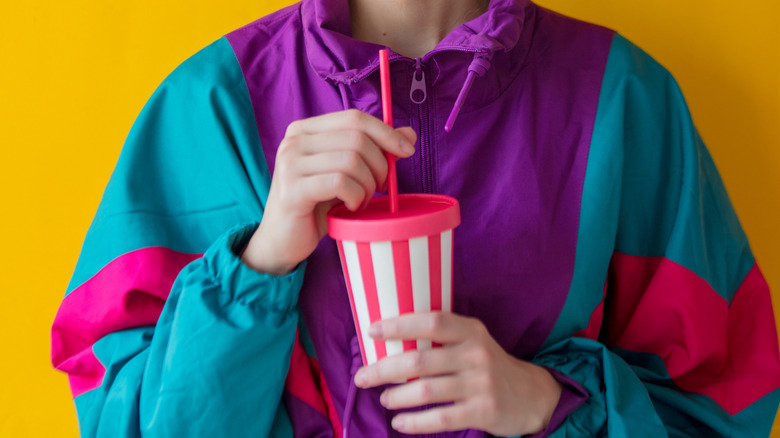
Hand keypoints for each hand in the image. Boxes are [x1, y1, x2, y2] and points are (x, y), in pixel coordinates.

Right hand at [241, 109, 415, 274]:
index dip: (386, 132)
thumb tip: (410, 134)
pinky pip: (340, 183)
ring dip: (368, 185)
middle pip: (356, 138)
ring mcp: (290, 163)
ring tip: (362, 201)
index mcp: (306, 129)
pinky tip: (351, 208)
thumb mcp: (347, 173)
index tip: (407, 151)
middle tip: (379, 188)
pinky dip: (356, 197)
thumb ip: (374, 151)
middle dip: (379, 165)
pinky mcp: (292, 189)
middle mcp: (294, 140)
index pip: (354, 118)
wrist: (282, 240)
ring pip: (351, 160)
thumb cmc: (316, 205)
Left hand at [354, 313, 561, 435]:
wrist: (531, 394)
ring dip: (396, 396)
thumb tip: (390, 342)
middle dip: (384, 369)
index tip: (372, 331)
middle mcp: (476, 354)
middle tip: (362, 377)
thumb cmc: (487, 365)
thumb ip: (441, 339)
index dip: (399, 325)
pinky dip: (414, 422)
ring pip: (425, 392)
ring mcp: (481, 384)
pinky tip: (399, 422)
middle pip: (419, 361)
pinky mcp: (484, 411)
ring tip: (384, 398)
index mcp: (470, 330)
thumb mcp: (472, 342)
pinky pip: (441, 419)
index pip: (431, 322)